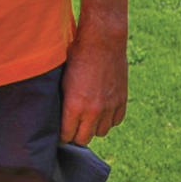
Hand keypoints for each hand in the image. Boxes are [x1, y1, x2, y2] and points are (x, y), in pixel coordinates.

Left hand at [59, 27, 127, 145]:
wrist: (102, 42)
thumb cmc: (76, 57)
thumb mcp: (62, 80)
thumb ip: (62, 102)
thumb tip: (59, 117)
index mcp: (74, 106)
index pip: (67, 136)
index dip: (63, 135)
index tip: (61, 131)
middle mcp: (93, 111)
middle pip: (84, 139)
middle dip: (77, 135)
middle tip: (73, 127)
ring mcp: (109, 107)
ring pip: (101, 132)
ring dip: (94, 127)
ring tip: (89, 117)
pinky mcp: (121, 100)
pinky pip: (116, 121)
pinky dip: (109, 119)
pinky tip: (102, 110)